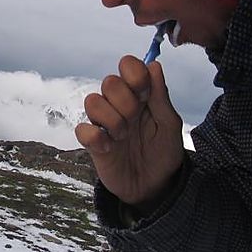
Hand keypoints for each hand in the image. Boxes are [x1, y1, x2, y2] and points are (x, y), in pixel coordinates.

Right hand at [75, 56, 184, 213]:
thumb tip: (154, 65)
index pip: (128, 66)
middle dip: (126, 101)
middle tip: (136, 119)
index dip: (135, 75)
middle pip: (109, 81)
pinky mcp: (92, 143)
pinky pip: (82, 130)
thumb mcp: (169, 124)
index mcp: (138, 94)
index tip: (146, 94)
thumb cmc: (163, 152)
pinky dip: (96, 138)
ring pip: (92, 101)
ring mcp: (103, 123)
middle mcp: (118, 104)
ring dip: (112, 120)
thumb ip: (161, 96)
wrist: (156, 187)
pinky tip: (111, 148)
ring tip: (124, 136)